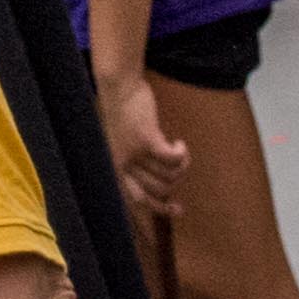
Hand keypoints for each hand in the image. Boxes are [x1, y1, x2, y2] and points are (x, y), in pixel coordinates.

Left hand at [99, 72, 186, 209]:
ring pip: (169, 175)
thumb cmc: (122, 112)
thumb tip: (156, 177)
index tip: (177, 211)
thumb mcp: (121, 141)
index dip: (157, 209)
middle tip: (181, 188)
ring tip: (179, 151)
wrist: (118, 88)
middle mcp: (124, 165)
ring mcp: (135, 153)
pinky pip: (173, 159)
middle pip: (158, 191)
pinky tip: (180, 143)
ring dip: (181, 165)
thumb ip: (133, 159)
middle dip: (172, 190)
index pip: (136, 200)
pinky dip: (182, 154)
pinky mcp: (147, 140)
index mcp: (116, 167)